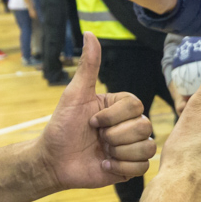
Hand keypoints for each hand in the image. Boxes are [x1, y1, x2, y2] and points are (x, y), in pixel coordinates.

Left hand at [35, 33, 157, 189]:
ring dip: (120, 152)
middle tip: (97, 138)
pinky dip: (120, 167)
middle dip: (115, 135)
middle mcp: (129, 125)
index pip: (136, 105)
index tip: (92, 121)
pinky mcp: (129, 168)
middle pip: (145, 126)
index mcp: (120, 107)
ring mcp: (131, 147)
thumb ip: (88, 66)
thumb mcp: (75, 94)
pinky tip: (104, 165)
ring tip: (102, 152)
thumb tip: (89, 33)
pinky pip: (142, 166)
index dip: (113, 116)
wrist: (53, 161)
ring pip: (147, 147)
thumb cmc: (61, 126)